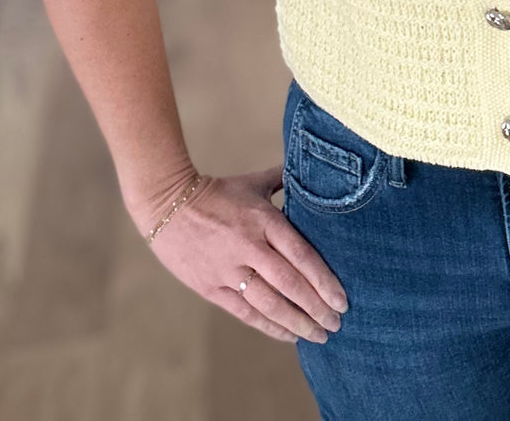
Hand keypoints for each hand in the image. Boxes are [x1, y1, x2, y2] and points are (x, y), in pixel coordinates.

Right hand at [132, 164, 349, 343]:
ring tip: (318, 336)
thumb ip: (283, 180)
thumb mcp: (253, 182)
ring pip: (269, 304)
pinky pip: (245, 312)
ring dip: (296, 323)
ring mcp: (229, 270)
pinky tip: (288, 336)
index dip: (324, 281)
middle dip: (316, 308)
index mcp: (264, 220)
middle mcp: (249, 247)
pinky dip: (269, 326)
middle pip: (290, 284)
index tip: (342, 300)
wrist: (167, 203)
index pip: (301, 255)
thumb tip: (312, 173)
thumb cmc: (217, 191)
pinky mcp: (211, 287)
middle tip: (336, 324)